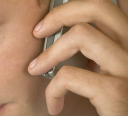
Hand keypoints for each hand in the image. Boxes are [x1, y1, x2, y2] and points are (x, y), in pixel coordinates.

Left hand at [28, 0, 127, 115]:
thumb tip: (75, 30)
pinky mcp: (117, 92)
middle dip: (58, 15)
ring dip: (48, 54)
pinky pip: (69, 75)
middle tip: (38, 32)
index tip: (53, 17)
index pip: (111, 7)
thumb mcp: (103, 74)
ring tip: (36, 70)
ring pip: (81, 35)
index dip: (78, 4)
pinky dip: (52, 90)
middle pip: (97, 7)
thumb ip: (95, 51)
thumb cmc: (105, 109)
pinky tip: (54, 105)